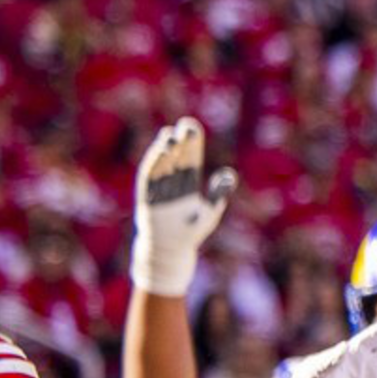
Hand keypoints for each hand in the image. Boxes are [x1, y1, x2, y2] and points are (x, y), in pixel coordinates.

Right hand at [127, 116, 234, 298]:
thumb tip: (229, 174)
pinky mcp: (147, 198)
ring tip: (170, 134)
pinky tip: (159, 152)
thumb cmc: (191, 233)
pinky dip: (153, 164)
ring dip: (165, 150)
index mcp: (187, 186)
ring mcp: (158, 191)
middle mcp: (172, 185)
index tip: (193, 126)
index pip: (190, 160)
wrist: (170, 253)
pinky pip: (149, 178)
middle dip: (181, 142)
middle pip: (176, 159)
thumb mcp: (209, 211)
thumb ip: (218, 192)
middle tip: (186, 124)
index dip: (192, 144)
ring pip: (162, 166)